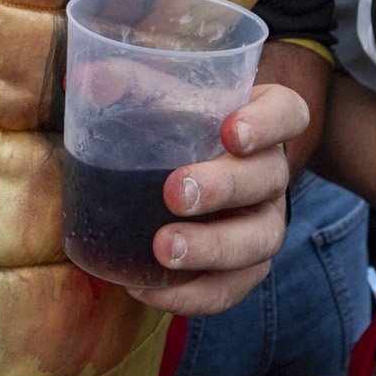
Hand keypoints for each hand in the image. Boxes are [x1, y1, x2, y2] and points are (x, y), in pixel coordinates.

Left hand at [131, 79, 308, 315]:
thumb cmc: (176, 123)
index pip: (288, 114)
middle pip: (268, 180)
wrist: (182, 172)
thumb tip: (87, 80)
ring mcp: (263, 223)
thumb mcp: (158, 96)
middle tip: (176, 192)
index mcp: (263, 121)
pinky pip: (229, 290)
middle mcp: (271, 173)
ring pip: (258, 242)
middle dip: (224, 188)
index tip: (231, 131)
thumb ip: (127, 83)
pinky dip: (190, 295)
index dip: (268, 123)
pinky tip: (146, 288)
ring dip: (213, 249)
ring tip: (164, 248)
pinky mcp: (242, 269)